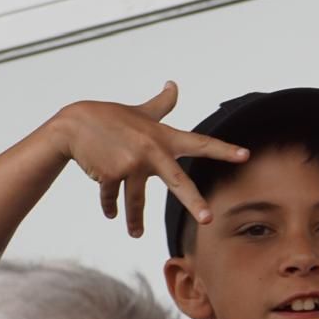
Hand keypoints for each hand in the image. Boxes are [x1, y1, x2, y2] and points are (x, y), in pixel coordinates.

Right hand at [49, 81, 248, 237]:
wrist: (73, 125)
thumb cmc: (111, 117)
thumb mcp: (140, 111)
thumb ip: (162, 104)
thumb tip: (173, 84)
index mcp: (163, 137)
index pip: (199, 144)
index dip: (223, 150)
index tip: (245, 155)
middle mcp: (151, 151)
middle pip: (176, 181)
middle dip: (193, 201)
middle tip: (208, 219)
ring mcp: (130, 164)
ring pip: (136, 199)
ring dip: (135, 219)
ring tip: (136, 234)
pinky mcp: (110, 174)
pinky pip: (113, 197)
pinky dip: (110, 206)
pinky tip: (112, 214)